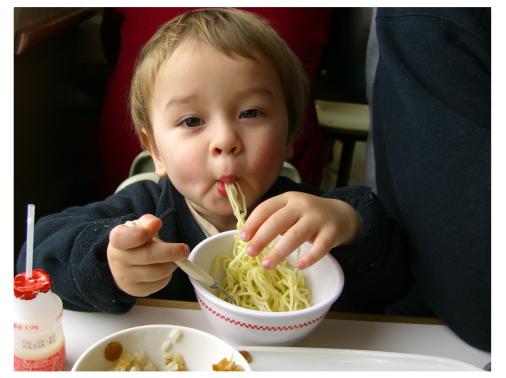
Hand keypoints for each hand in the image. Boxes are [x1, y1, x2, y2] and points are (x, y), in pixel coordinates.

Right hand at [107, 214, 188, 296]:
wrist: (124, 263)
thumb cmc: (136, 241)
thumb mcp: (140, 226)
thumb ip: (148, 222)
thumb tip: (155, 223)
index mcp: (117, 239)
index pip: (124, 238)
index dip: (140, 233)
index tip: (157, 225)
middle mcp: (117, 260)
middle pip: (147, 256)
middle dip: (171, 252)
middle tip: (185, 249)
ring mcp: (125, 277)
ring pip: (157, 272)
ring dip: (171, 264)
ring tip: (173, 258)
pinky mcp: (136, 290)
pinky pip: (159, 284)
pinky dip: (167, 275)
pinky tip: (164, 267)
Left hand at [240, 192, 359, 268]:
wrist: (341, 214)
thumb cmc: (308, 216)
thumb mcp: (290, 211)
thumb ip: (273, 219)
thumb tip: (247, 237)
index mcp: (288, 198)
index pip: (266, 208)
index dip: (252, 223)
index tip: (242, 238)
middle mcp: (302, 205)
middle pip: (278, 222)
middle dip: (261, 238)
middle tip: (250, 252)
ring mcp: (318, 218)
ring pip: (295, 235)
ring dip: (279, 252)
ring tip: (266, 264)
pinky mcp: (332, 232)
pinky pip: (320, 247)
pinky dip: (309, 258)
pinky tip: (299, 266)